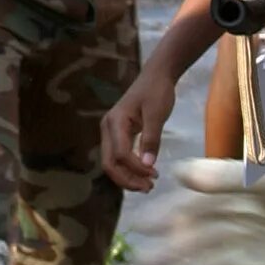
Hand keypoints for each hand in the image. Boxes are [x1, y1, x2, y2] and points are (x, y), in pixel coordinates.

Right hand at [100, 67, 182, 192]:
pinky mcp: (119, 134)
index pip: (120, 154)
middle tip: (149, 188)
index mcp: (115, 122)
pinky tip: (144, 173)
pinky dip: (129, 168)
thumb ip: (151, 139)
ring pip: (112, 162)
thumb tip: (148, 165)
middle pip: (109, 163)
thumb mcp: (156, 114)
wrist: (156, 76)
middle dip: (127, 179)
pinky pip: (119, 156)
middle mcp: (108, 128)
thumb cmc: (157, 91)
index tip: (155, 175)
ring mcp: (111, 131)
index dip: (136, 169)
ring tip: (148, 184)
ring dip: (128, 176)